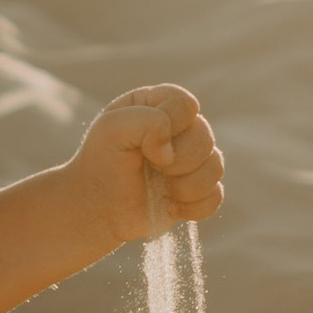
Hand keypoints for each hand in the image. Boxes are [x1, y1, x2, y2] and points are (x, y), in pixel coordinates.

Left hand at [70, 86, 223, 248]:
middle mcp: (181, 129)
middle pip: (205, 136)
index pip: (186, 105)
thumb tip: (171, 152)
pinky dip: (193, 207)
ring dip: (185, 186)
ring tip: (161, 190)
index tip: (142, 147)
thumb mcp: (111, 129)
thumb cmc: (101, 163)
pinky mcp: (197, 191)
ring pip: (215, 167)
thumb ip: (146, 121)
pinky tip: (170, 206)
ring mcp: (192, 161)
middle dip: (178, 161)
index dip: (170, 126)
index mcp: (159, 104)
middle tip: (152, 169)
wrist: (97, 208)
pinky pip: (215, 197)